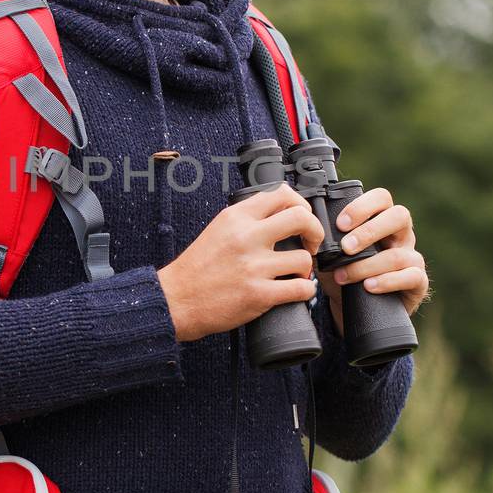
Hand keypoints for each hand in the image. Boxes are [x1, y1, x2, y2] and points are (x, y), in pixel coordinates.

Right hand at [157, 184, 324, 342]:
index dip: (301, 205)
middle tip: (311, 243)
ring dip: (307, 268)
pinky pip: (301, 289)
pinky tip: (297, 290)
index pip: (282, 194)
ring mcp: (254, 266)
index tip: (302, 219)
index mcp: (237, 217)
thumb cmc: (196, 268)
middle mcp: (247, 237)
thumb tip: (278, 214)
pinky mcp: (259, 294)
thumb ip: (246, 219)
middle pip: (301, 218)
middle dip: (315, 231)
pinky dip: (305, 291)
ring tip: (297, 273)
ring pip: (304, 258)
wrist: (177, 299)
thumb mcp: (218, 228)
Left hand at [317, 187, 429, 336]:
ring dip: (368, 264)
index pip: (381, 198)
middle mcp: (401, 235)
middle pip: (399, 216)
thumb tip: (304, 230)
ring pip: (399, 253)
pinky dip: (388, 281)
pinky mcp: (418, 283)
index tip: (340, 223)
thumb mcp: (330, 256)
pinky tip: (369, 286)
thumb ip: (322, 240)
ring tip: (344, 276)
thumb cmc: (342, 276)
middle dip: (369, 230)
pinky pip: (412, 277)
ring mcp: (412, 258)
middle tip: (345, 247)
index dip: (362, 207)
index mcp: (381, 220)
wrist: (353, 311)